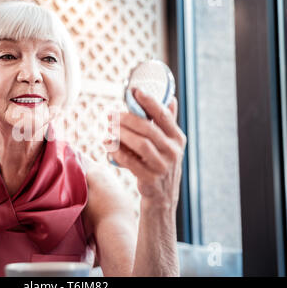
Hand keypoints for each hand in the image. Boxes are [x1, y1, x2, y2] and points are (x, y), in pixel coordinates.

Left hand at [104, 88, 186, 209]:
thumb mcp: (169, 144)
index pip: (163, 115)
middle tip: (111, 115)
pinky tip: (109, 145)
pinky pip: (130, 161)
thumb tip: (171, 98)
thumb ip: (168, 122)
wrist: (162, 197)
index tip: (134, 91)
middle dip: (127, 119)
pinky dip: (117, 151)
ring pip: (140, 144)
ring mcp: (162, 166)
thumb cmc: (161, 164)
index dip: (149, 101)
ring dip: (121, 134)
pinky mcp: (149, 179)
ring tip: (108, 129)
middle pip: (148, 128)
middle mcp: (173, 151)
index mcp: (178, 138)